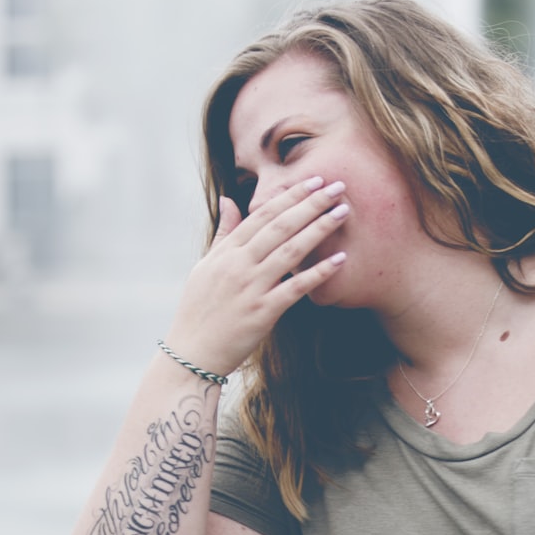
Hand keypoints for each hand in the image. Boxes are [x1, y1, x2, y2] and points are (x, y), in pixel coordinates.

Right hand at [163, 176, 348, 375]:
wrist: (192, 353)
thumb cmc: (199, 309)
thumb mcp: (206, 266)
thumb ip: (223, 233)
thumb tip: (229, 199)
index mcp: (227, 252)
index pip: (263, 215)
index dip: (290, 196)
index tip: (313, 181)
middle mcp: (239, 265)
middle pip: (280, 226)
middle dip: (311, 203)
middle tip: (337, 186)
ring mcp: (251, 287)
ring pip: (290, 251)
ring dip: (319, 229)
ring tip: (343, 212)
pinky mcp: (263, 312)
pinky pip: (295, 288)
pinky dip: (318, 272)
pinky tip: (340, 259)